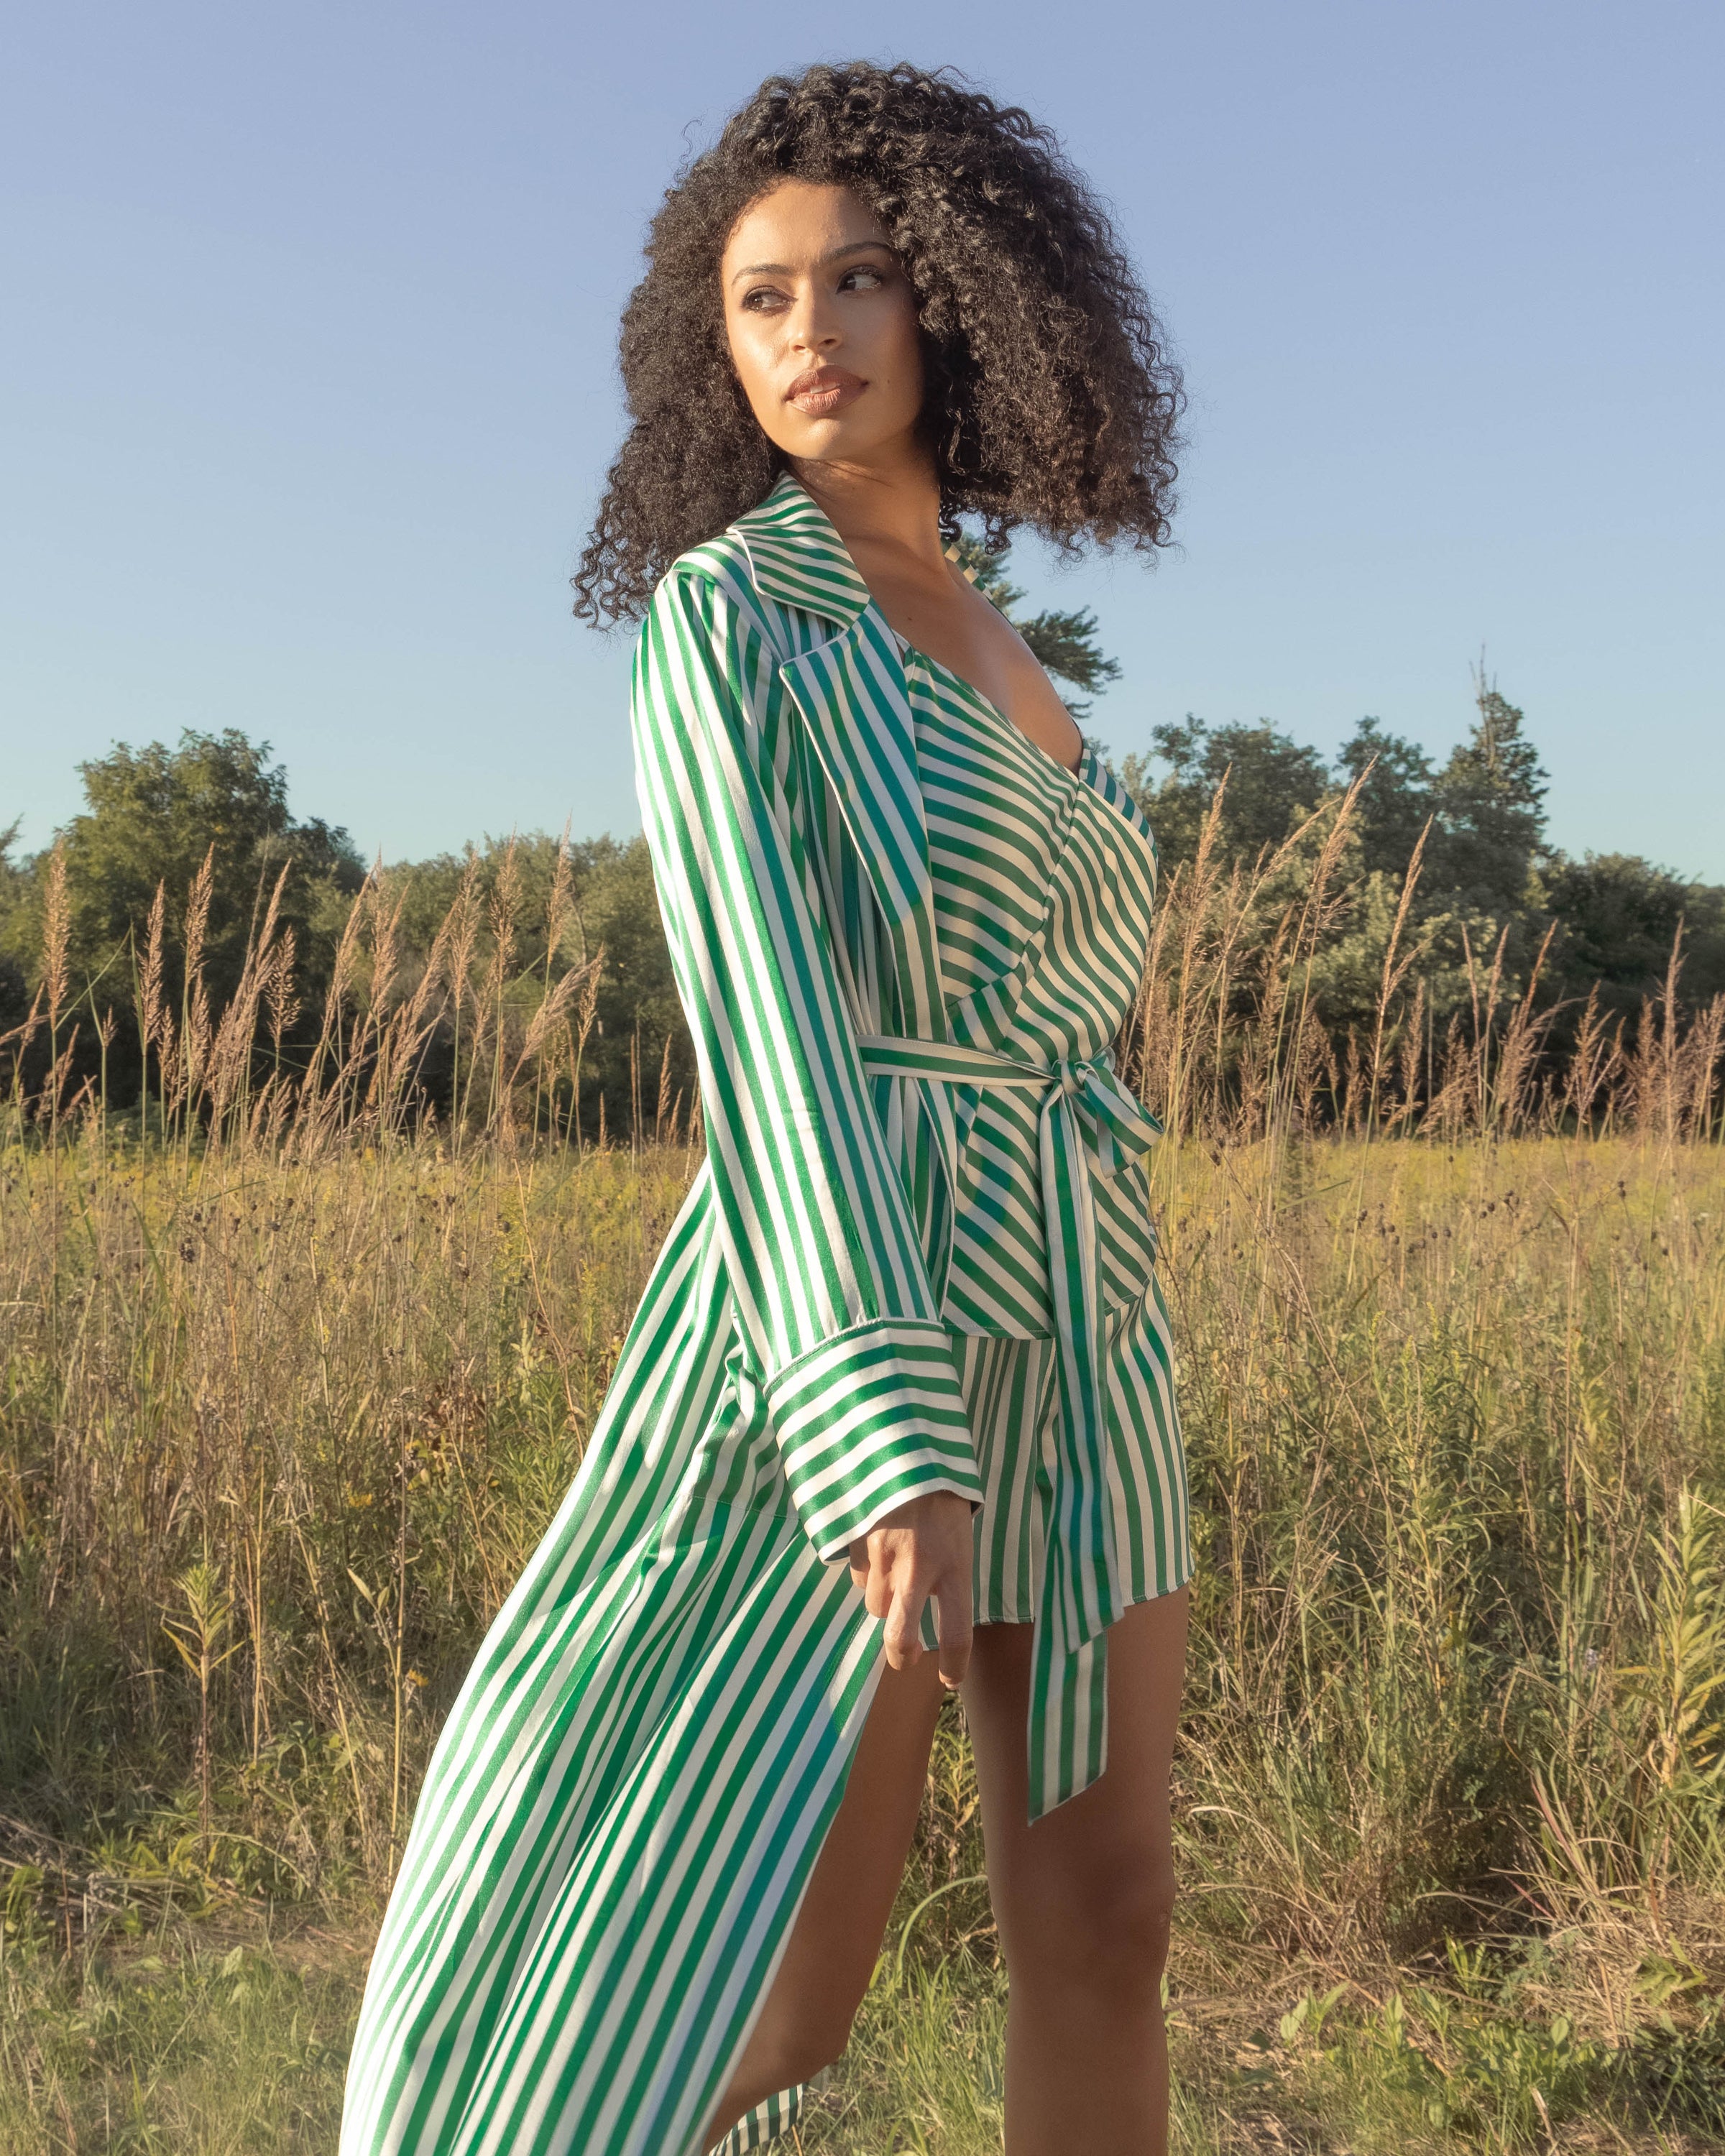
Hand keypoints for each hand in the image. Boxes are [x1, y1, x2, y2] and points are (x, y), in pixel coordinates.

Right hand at [847, 1492, 973, 1688]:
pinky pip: (858, 1576)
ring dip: (885, 1599)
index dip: (954, 1665)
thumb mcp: (959, 1534)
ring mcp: (882, 1558)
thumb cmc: (944, 1495)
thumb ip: (946, 1571)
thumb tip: (930, 1602)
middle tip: (907, 1657)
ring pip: (875, 1604)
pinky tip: (878, 1546)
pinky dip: (867, 1571)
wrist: (909, 1447)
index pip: (957, 1634)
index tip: (950, 1679)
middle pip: (900, 1636)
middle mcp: (917, 1569)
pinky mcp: (857, 1544)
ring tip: (896, 1569)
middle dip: (902, 1654)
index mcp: (954, 1567)